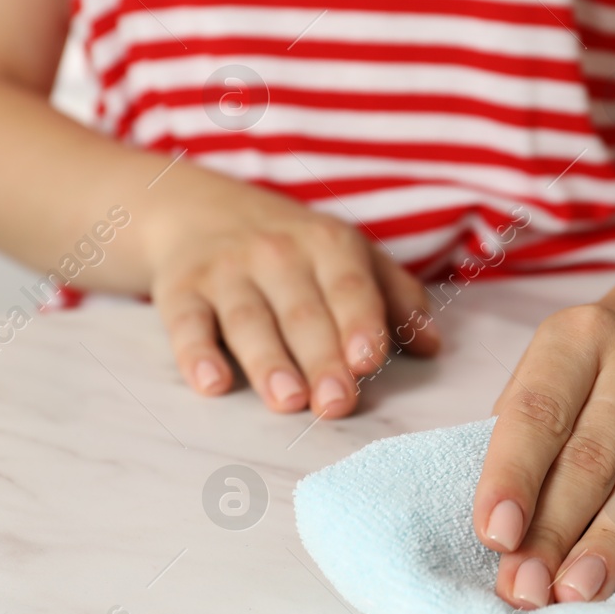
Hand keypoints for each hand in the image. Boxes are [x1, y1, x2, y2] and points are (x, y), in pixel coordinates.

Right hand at [145, 169, 439, 416]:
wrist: (198, 210)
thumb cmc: (292, 247)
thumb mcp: (348, 255)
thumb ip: (395, 298)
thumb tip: (434, 345)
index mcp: (328, 244)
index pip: (349, 286)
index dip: (360, 322)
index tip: (370, 360)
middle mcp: (276, 252)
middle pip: (302, 312)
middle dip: (321, 358)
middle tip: (336, 403)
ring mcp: (226, 270)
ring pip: (248, 320)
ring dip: (268, 361)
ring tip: (287, 400)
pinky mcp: (180, 289)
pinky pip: (186, 323)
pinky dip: (196, 353)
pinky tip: (212, 383)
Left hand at [471, 297, 614, 607]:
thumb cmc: (587, 379)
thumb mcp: (542, 379)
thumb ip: (516, 444)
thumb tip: (503, 537)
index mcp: (580, 336)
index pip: (540, 413)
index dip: (514, 478)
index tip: (496, 537)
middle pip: (594, 459)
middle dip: (554, 532)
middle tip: (526, 588)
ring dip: (610, 547)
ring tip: (575, 591)